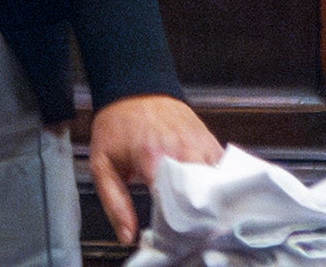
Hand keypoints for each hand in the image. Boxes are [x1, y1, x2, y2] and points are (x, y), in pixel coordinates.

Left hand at [88, 94, 221, 244]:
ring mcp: (202, 146)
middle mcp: (183, 151)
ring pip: (217, 188)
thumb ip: (114, 202)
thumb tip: (127, 236)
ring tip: (203, 220)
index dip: (176, 227)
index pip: (174, 205)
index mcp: (153, 157)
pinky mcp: (213, 144)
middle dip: (197, 220)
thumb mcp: (101, 163)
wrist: (135, 89)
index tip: (174, 239)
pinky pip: (225, 174)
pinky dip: (221, 189)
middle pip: (200, 199)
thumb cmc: (117, 126)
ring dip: (211, 205)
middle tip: (191, 234)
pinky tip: (212, 200)